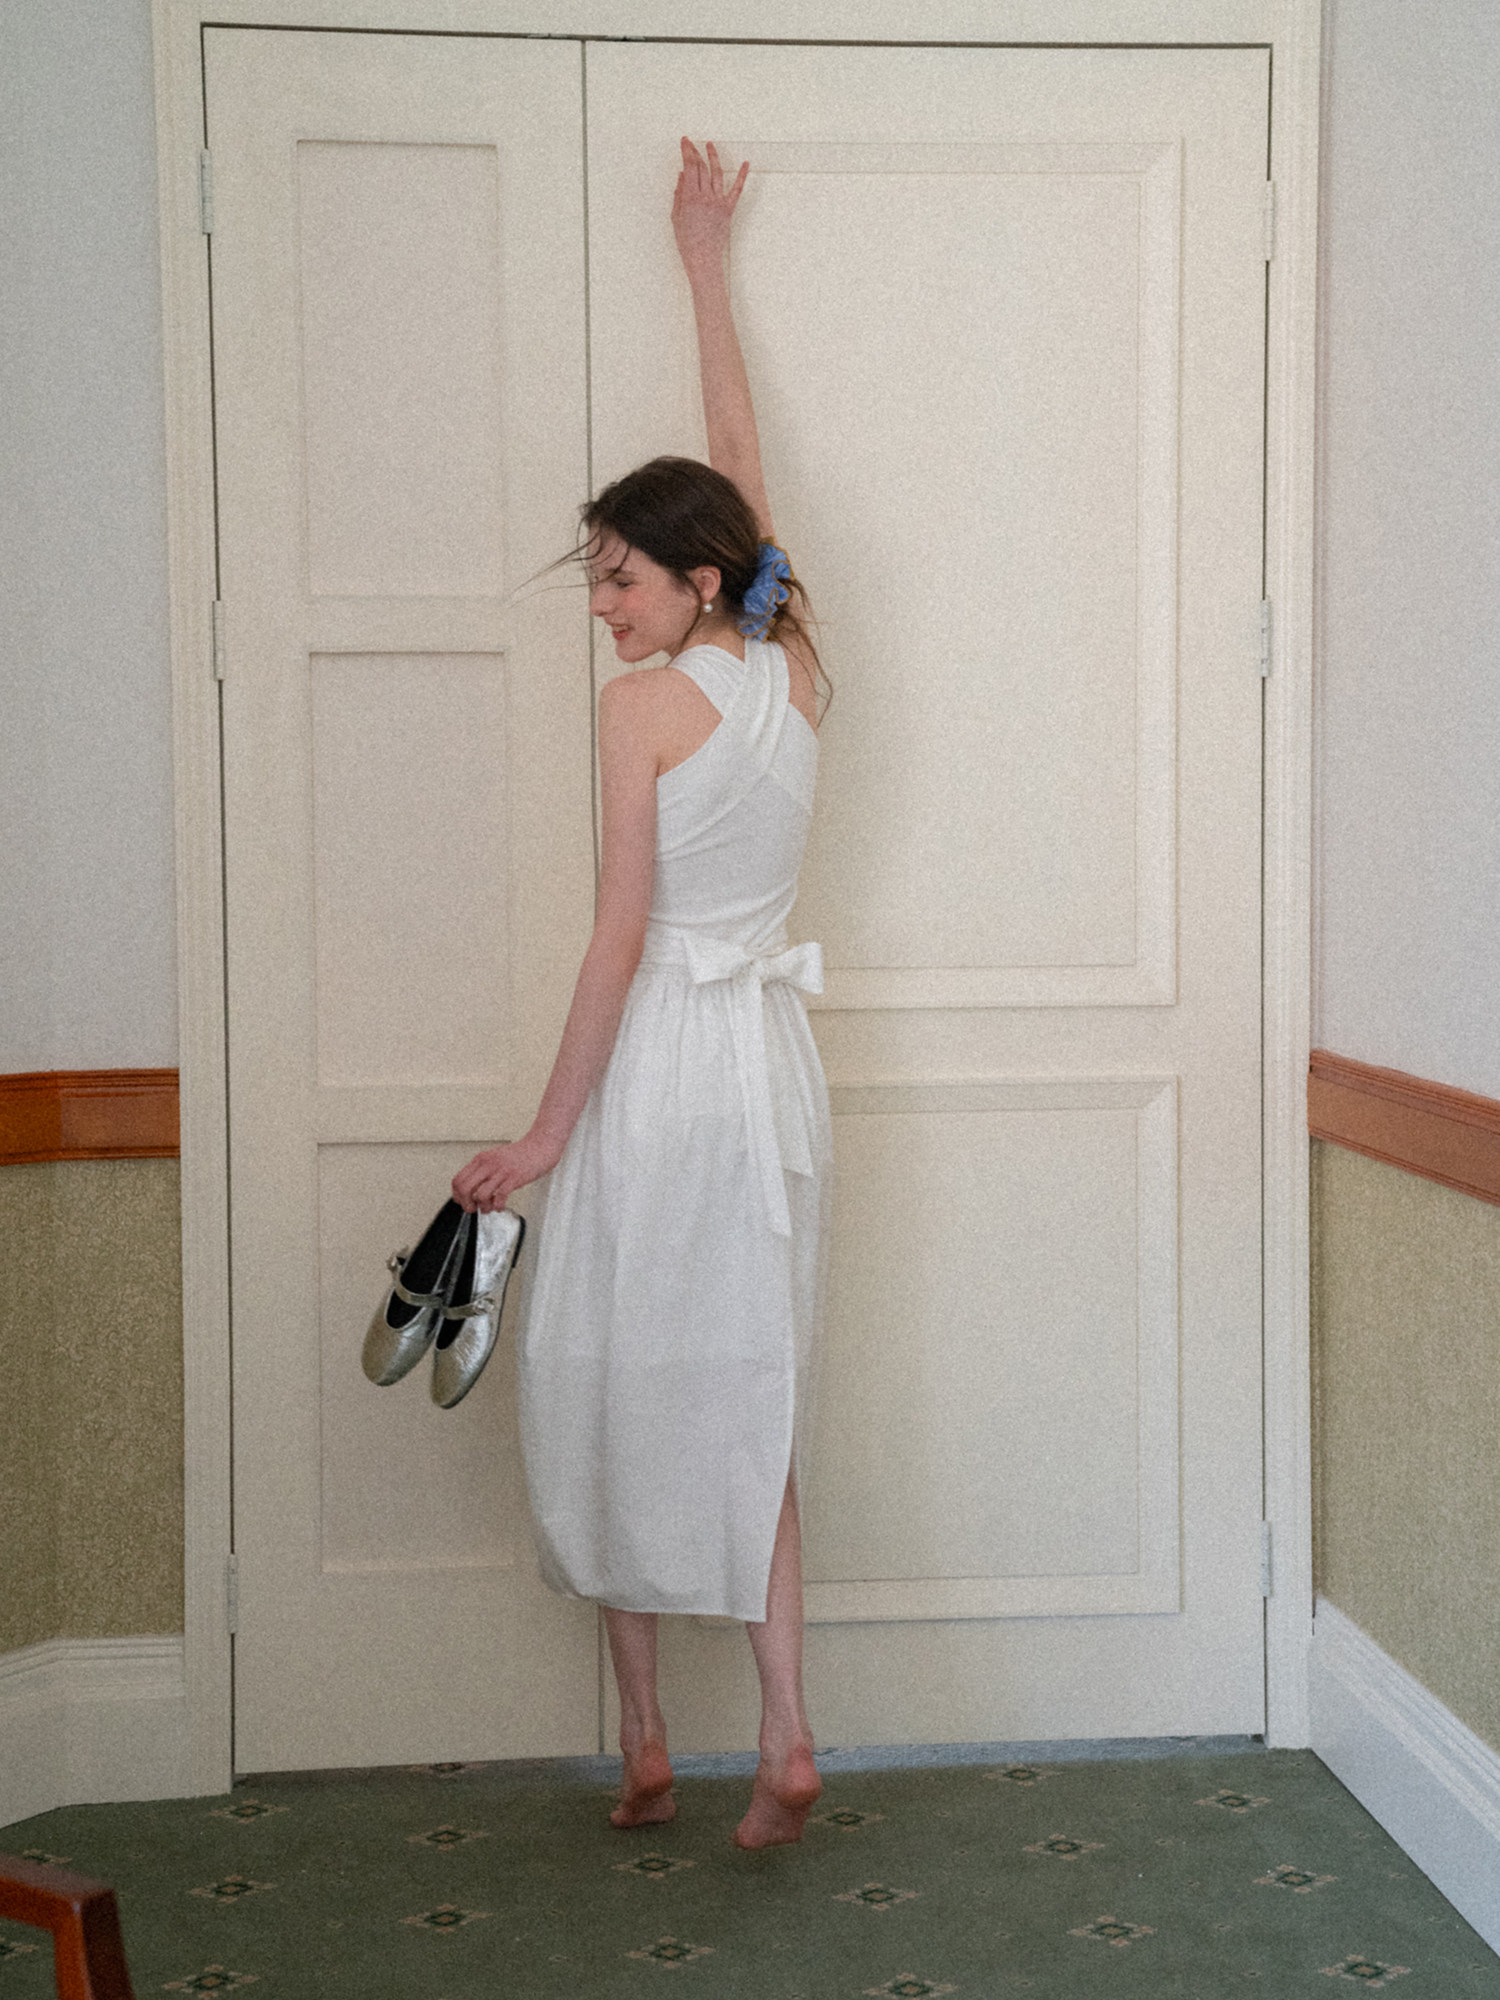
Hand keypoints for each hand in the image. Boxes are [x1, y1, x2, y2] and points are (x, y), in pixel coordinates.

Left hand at [452, 1129, 562, 1212]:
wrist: (540, 1146)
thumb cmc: (520, 1154)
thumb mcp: (495, 1158)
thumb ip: (483, 1170)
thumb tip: (472, 1188)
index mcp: (481, 1159)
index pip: (458, 1179)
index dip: (457, 1195)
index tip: (463, 1202)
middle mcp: (488, 1164)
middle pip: (464, 1188)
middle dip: (466, 1204)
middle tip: (473, 1209)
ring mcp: (501, 1171)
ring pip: (480, 1195)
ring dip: (483, 1207)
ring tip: (489, 1208)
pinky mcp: (514, 1178)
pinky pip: (500, 1197)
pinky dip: (498, 1206)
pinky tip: (500, 1206)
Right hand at [672, 137, 747, 279]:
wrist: (703, 259)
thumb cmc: (687, 242)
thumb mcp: (676, 216)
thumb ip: (679, 193)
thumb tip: (682, 174)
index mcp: (690, 198)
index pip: (689, 167)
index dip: (687, 151)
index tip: (685, 141)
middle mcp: (705, 197)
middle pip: (702, 167)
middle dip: (696, 152)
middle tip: (692, 144)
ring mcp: (718, 202)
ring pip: (717, 173)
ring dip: (713, 157)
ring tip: (710, 146)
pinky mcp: (728, 209)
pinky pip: (737, 189)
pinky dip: (742, 175)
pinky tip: (746, 164)